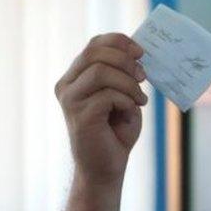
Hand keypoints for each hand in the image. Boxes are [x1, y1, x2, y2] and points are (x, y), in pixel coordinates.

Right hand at [54, 33, 148, 185]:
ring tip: (140, 100)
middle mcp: (67, 85)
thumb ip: (124, 76)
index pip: (93, 45)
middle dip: (126, 61)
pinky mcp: (80, 115)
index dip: (118, 42)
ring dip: (128, 84)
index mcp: (76, 77)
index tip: (140, 52)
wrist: (106, 168)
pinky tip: (130, 112)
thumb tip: (136, 54)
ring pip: (101, 71)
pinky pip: (108, 95)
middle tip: (143, 78)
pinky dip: (126, 101)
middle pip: (95, 53)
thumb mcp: (124, 97)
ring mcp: (70, 99)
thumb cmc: (116, 134)